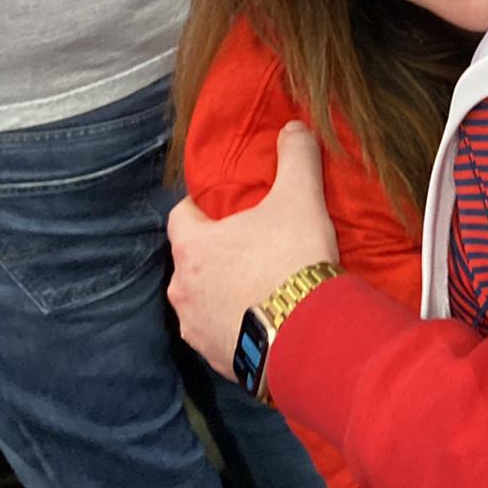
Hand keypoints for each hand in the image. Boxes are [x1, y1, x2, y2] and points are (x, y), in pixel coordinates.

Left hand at [166, 122, 340, 379]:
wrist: (307, 334)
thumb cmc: (292, 260)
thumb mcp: (300, 198)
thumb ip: (295, 158)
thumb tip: (294, 127)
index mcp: (193, 247)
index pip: (180, 216)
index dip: (201, 208)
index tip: (225, 207)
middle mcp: (182, 289)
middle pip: (192, 262)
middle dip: (217, 254)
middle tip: (253, 247)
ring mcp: (195, 328)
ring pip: (203, 301)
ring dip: (224, 294)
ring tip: (263, 289)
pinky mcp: (216, 360)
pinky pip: (220, 335)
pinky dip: (237, 327)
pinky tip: (267, 322)